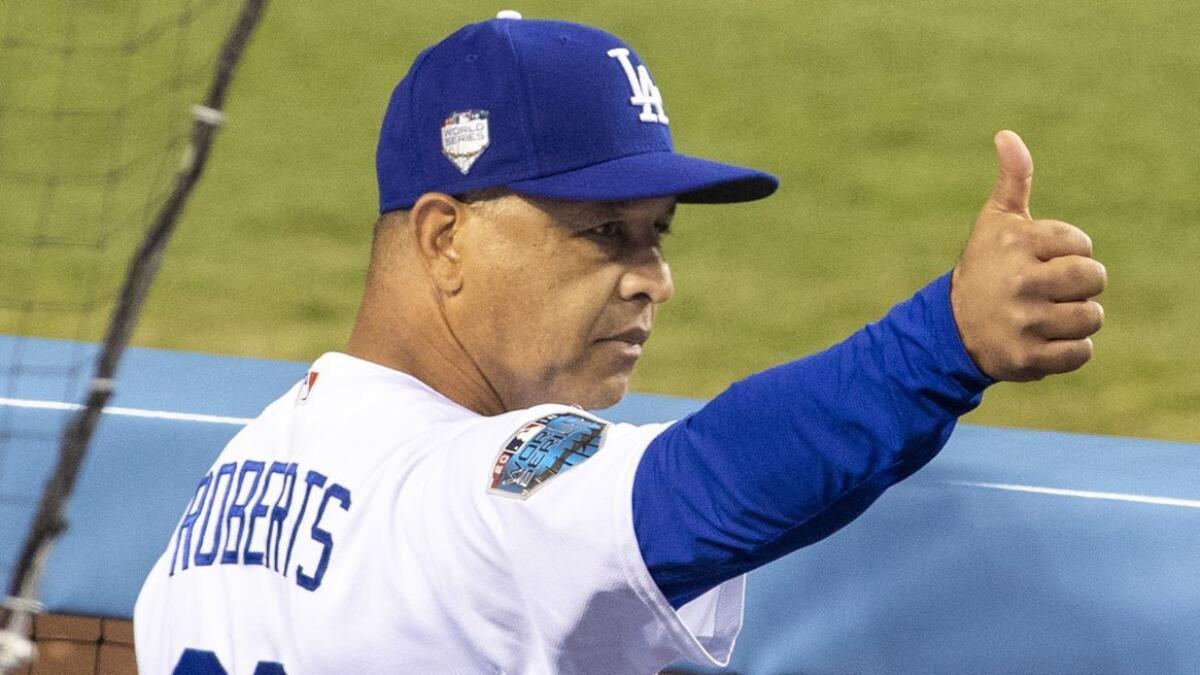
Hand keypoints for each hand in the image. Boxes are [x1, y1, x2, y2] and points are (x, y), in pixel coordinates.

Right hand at [951, 130, 1105, 381]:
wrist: (952, 329)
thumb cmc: (986, 267)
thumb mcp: (996, 222)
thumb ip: (1012, 180)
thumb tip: (1007, 135)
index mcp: (1015, 243)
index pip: (1082, 244)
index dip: (1070, 252)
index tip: (1041, 260)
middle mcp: (1017, 281)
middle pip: (1094, 279)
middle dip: (1082, 285)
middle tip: (1053, 289)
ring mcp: (1022, 322)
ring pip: (1091, 317)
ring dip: (1076, 319)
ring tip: (1047, 316)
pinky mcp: (1027, 358)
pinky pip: (1082, 353)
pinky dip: (1070, 350)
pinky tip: (1044, 340)